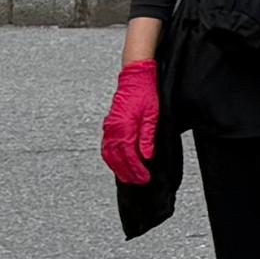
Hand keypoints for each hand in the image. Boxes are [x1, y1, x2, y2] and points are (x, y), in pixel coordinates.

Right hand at [98, 57, 160, 184]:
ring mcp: (109, 127)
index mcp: (124, 127)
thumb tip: (146, 156)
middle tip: (137, 182)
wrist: (135, 76)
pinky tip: (117, 163)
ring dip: (117, 167)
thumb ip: (147, 137)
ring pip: (109, 154)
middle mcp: (113, 129)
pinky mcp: (109, 125)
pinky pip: (107, 146)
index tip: (144, 178)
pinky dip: (111, 158)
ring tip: (127, 177)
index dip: (136, 169)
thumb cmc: (145, 92)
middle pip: (117, 158)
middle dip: (127, 172)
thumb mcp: (152, 115)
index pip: (129, 155)